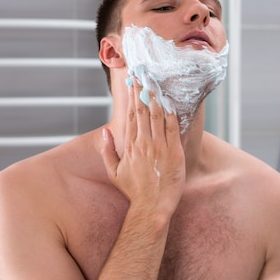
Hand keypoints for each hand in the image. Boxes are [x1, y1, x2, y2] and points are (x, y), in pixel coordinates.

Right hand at [101, 77, 184, 217]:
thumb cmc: (134, 191)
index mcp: (130, 145)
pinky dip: (172, 114)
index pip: (132, 114)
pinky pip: (173, 128)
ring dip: (157, 97)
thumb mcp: (114, 172)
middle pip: (144, 110)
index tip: (134, 82)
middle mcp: (144, 142)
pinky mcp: (174, 152)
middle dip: (143, 90)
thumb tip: (105, 131)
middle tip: (144, 73)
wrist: (152, 206)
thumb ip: (107, 150)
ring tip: (156, 81)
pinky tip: (170, 102)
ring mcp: (159, 146)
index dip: (133, 96)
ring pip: (158, 115)